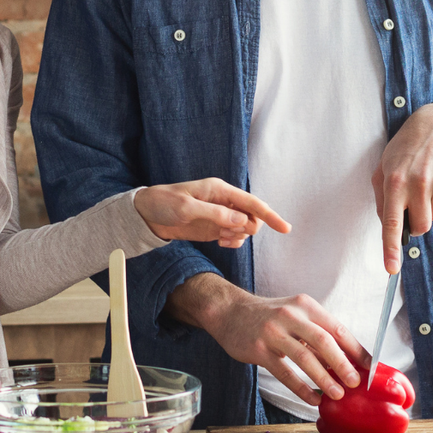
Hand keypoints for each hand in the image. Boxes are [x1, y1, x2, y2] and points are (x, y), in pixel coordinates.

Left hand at [133, 178, 290, 245]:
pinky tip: (221, 242)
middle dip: (247, 229)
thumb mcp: (186, 209)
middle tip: (227, 235)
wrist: (147, 214)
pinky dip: (232, 242)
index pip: (252, 202)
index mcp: (220, 190)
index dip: (270, 215)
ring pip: (245, 228)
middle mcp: (224, 201)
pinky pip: (234, 236)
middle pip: (253, 217)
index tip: (285, 229)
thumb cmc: (163, 203)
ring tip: (220, 238)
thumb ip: (215, 214)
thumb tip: (242, 221)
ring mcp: (220, 215)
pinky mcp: (215, 227)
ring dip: (238, 237)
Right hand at [166, 273, 364, 405]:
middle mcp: (290, 315)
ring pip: (304, 357)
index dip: (356, 349)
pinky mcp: (258, 349)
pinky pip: (284, 372)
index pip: (337, 328)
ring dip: (323, 378)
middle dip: (342, 364)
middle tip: (355, 383)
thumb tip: (347, 361)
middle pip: (323, 341)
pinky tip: (312, 399)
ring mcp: (273, 332)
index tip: (369, 367)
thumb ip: (317, 334)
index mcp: (306, 305)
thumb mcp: (295, 315)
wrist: (229, 311)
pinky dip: (301, 388)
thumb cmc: (269, 317)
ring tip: (337, 394)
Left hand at [372, 102, 432, 272]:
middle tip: (411, 204)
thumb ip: (381, 198)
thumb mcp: (383, 167)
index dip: (390, 248)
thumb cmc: (405, 149)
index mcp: (394, 182)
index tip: (391, 269)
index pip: (392, 223)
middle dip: (415, 224)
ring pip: (432, 218)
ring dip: (426, 208)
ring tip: (423, 183)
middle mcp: (417, 184)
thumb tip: (388, 227)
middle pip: (420, 228)